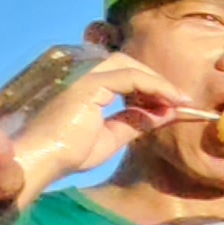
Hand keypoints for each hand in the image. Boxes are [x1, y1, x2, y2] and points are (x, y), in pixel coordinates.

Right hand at [0, 53, 182, 206]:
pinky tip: (171, 101)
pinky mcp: (87, 84)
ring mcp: (81, 76)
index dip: (150, 85)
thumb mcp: (112, 136)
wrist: (42, 162)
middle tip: (181, 100)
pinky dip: (154, 86)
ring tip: (180, 102)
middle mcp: (79, 73)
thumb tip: (167, 113)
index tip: (176, 103)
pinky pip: (130, 77)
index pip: (120, 73)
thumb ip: (136, 121)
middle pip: (126, 62)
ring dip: (158, 82)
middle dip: (156, 80)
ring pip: (129, 66)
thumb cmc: (68, 152)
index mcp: (81, 84)